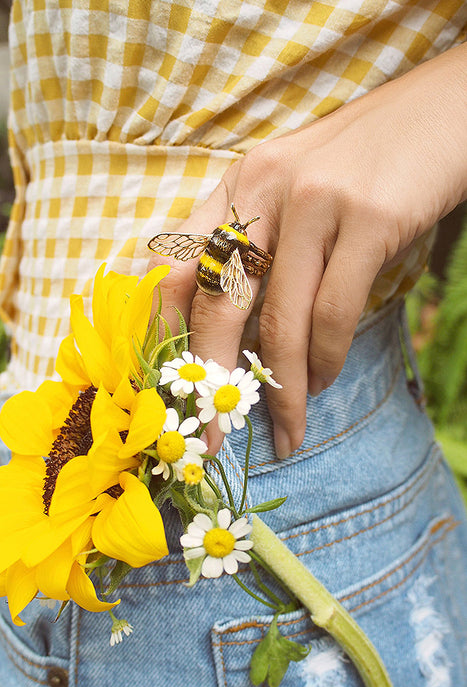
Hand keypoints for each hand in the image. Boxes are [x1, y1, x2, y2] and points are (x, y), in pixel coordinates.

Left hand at [149, 44, 466, 458]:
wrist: (444, 110)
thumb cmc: (367, 162)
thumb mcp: (296, 191)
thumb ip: (263, 244)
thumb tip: (239, 326)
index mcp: (238, 185)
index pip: (171, 264)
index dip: (159, 333)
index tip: (167, 388)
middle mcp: (263, 188)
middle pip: (213, 300)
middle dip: (207, 379)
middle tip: (208, 437)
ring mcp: (315, 201)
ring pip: (278, 319)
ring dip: (279, 389)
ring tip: (285, 429)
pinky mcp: (369, 218)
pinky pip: (333, 311)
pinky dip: (324, 360)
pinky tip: (322, 382)